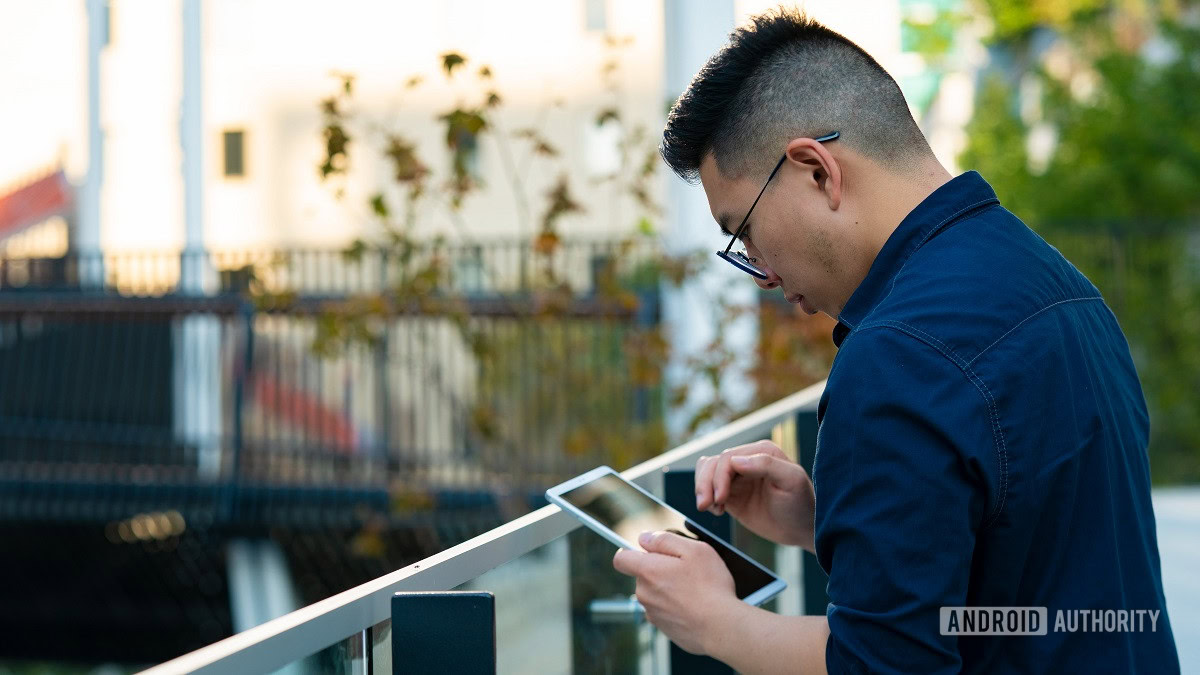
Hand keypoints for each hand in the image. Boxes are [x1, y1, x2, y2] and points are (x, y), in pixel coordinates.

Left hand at [612, 530, 740, 654]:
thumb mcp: (694, 550)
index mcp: (648, 571)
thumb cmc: (711, 587)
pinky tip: (694, 606)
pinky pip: (664, 611)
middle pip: (642, 575)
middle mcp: (645, 594)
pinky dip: (676, 607)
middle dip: (659, 570)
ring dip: (668, 589)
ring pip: (655, 594)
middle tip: (686, 570)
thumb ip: (664, 540)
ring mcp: (653, 614)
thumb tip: (644, 538)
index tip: (649, 551)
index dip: (632, 551)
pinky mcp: (664, 628)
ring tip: (694, 590)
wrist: (722, 627)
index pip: (621, 558)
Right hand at [695, 440, 815, 550]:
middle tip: (706, 506)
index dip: (719, 476)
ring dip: (702, 488)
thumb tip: (736, 461)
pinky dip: (706, 497)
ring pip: (707, 471)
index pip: (728, 457)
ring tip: (710, 508)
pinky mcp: (732, 493)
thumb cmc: (802, 504)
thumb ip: (767, 465)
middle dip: (706, 483)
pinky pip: (709, 487)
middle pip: (713, 463)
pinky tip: (717, 511)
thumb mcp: (792, 481)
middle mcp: (748, 460)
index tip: (721, 499)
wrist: (803, 529)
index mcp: (762, 452)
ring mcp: (738, 476)